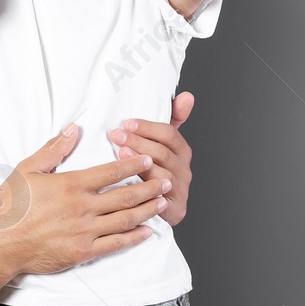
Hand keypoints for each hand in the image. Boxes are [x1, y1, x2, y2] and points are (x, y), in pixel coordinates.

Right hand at [0, 125, 170, 275]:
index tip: (148, 160)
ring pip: (125, 219)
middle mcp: (82, 208)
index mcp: (71, 185)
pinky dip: (134, 237)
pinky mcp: (82, 252)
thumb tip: (74, 128)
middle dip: (149, 187)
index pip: (111, 172)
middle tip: (166, 180)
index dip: (133, 165)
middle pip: (125, 195)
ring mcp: (84, 232)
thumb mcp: (27, 169)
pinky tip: (147, 232)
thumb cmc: (10, 206)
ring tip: (162, 201)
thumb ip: (54, 148)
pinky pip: (115, 244)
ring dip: (147, 210)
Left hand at [108, 91, 194, 224]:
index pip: (169, 134)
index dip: (148, 127)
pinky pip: (159, 200)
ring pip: (160, 174)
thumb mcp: (163, 144)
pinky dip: (144, 191)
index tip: (127, 123)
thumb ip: (173, 119)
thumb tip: (187, 96)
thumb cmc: (155, 170)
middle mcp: (184, 170)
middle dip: (138, 142)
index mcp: (182, 151)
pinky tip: (128, 184)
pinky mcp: (175, 210)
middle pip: (162, 153)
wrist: (159, 209)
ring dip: (139, 163)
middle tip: (116, 135)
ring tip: (119, 154)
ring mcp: (180, 190)